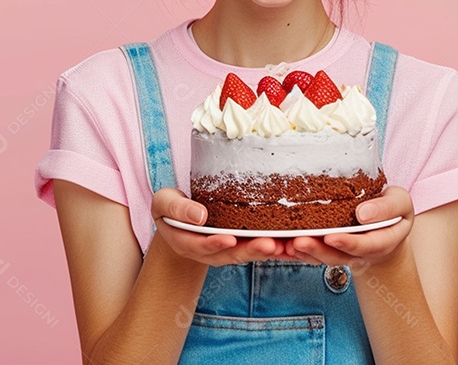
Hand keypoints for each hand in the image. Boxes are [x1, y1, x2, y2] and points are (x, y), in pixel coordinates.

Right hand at [151, 187, 297, 266]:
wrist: (181, 215)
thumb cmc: (172, 206)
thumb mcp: (165, 203)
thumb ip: (177, 208)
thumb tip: (199, 216)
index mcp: (187, 242)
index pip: (201, 246)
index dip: (215, 243)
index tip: (228, 239)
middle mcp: (209, 251)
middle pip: (231, 254)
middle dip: (250, 250)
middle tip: (268, 245)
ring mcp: (226, 249)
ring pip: (248, 253)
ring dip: (267, 251)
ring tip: (285, 246)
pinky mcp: (241, 244)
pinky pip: (258, 247)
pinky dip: (275, 248)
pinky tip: (292, 245)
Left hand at [284, 185, 413, 266]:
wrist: (384, 223)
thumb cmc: (391, 209)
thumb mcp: (399, 203)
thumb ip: (387, 207)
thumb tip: (363, 214)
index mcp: (382, 241)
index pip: (366, 245)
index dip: (349, 243)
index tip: (332, 237)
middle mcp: (361, 252)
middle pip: (339, 255)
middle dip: (318, 250)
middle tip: (299, 242)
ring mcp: (344, 253)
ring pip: (323, 257)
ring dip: (305, 252)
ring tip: (287, 244)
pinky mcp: (329, 249)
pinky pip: (313, 255)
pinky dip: (299, 252)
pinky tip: (284, 245)